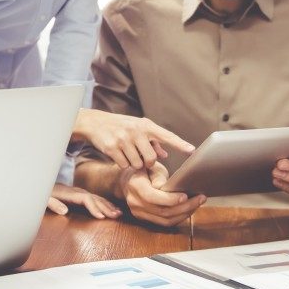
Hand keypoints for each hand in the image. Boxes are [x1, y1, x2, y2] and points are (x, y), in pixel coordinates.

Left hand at [47, 183, 121, 219]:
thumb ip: (53, 204)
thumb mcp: (44, 199)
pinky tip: (111, 209)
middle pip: (94, 199)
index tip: (101, 217)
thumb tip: (65, 211)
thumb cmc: (42, 193)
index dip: (94, 207)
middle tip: (116, 216)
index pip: (85, 199)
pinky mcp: (80, 195)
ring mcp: (79, 192)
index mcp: (69, 193)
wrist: (41, 183)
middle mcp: (77, 192)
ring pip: (97, 198)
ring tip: (118, 214)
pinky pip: (95, 199)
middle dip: (106, 207)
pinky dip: (104, 204)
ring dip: (108, 206)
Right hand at [73, 109, 194, 170]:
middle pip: (151, 159)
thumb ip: (153, 141)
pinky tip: (118, 155)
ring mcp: (124, 139)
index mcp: (146, 125)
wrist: (95, 122)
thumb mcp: (138, 129)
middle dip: (147, 163)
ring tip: (127, 153)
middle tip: (140, 157)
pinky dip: (122, 164)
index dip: (180, 144)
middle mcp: (136, 131)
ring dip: (134, 164)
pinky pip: (124, 165)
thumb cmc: (121, 126)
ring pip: (137, 164)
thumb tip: (165, 155)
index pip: (167, 136)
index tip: (192, 151)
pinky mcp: (113, 148)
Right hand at [119, 163, 205, 226]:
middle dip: (184, 207)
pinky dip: (178, 218)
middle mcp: (135, 203)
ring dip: (184, 214)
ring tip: (197, 204)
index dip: (170, 199)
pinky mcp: (145, 219)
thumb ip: (158, 177)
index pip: (152, 197)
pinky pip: (164, 223)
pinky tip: (189, 210)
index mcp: (135, 186)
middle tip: (200, 198)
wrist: (128, 181)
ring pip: (165, 220)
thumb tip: (169, 189)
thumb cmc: (143, 170)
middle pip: (162, 211)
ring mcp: (139, 213)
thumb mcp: (150, 166)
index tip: (185, 196)